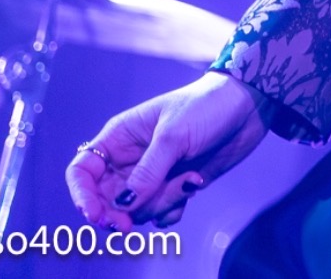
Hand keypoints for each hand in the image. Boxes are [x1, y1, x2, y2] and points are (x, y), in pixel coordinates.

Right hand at [66, 72, 267, 230]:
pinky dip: (173, 209)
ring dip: (159, 203)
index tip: (97, 216)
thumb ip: (147, 173)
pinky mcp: (175, 184)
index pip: (82, 172)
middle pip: (107, 200)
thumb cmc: (206, 107)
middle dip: (120, 213)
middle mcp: (130, 159)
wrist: (249, 105)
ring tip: (189, 179)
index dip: (81, 196)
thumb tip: (122, 206)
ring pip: (137, 209)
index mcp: (119, 138)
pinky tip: (193, 186)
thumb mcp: (173, 136)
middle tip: (132, 225)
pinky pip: (161, 212)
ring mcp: (153, 174)